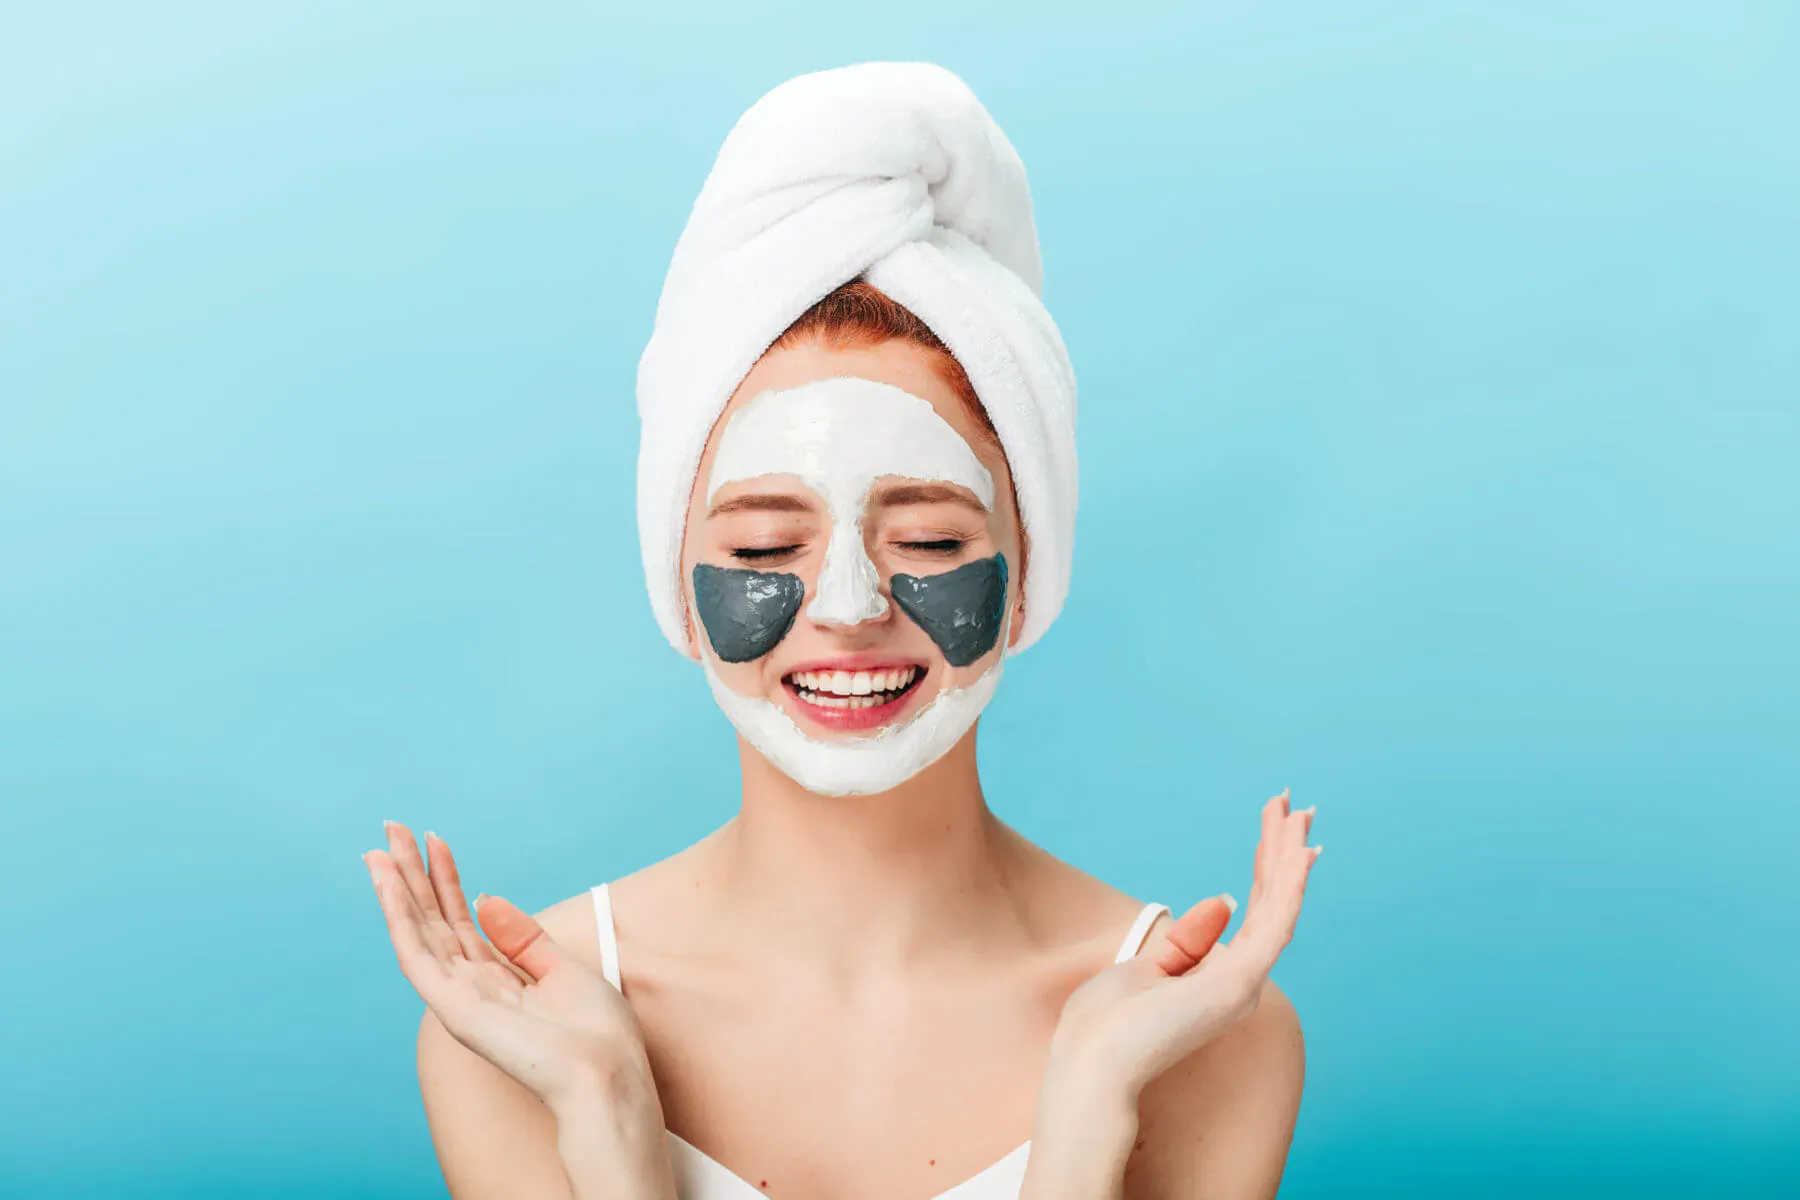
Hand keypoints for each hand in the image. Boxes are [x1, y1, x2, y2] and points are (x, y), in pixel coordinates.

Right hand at [363, 821, 656, 1117]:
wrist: (606, 1075)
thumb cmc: (596, 1036)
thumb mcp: (563, 970)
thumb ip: (522, 936)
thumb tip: (484, 897)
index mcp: (498, 980)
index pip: (460, 921)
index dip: (446, 880)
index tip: (435, 840)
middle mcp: (471, 987)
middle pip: (432, 921)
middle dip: (412, 875)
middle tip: (392, 830)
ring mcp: (458, 998)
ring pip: (416, 933)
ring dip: (395, 890)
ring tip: (378, 848)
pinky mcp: (453, 1008)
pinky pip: (416, 955)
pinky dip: (400, 918)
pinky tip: (389, 885)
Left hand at [1043, 789, 1320, 1103]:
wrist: (1091, 1063)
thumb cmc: (1107, 1025)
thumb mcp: (1147, 968)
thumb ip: (1188, 941)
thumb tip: (1224, 899)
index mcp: (1219, 981)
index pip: (1252, 911)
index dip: (1265, 867)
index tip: (1274, 824)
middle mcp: (1241, 983)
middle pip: (1271, 904)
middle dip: (1284, 851)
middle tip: (1297, 805)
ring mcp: (1243, 985)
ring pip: (1279, 908)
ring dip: (1291, 858)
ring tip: (1300, 813)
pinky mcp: (1238, 983)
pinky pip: (1274, 925)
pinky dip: (1289, 887)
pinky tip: (1299, 852)